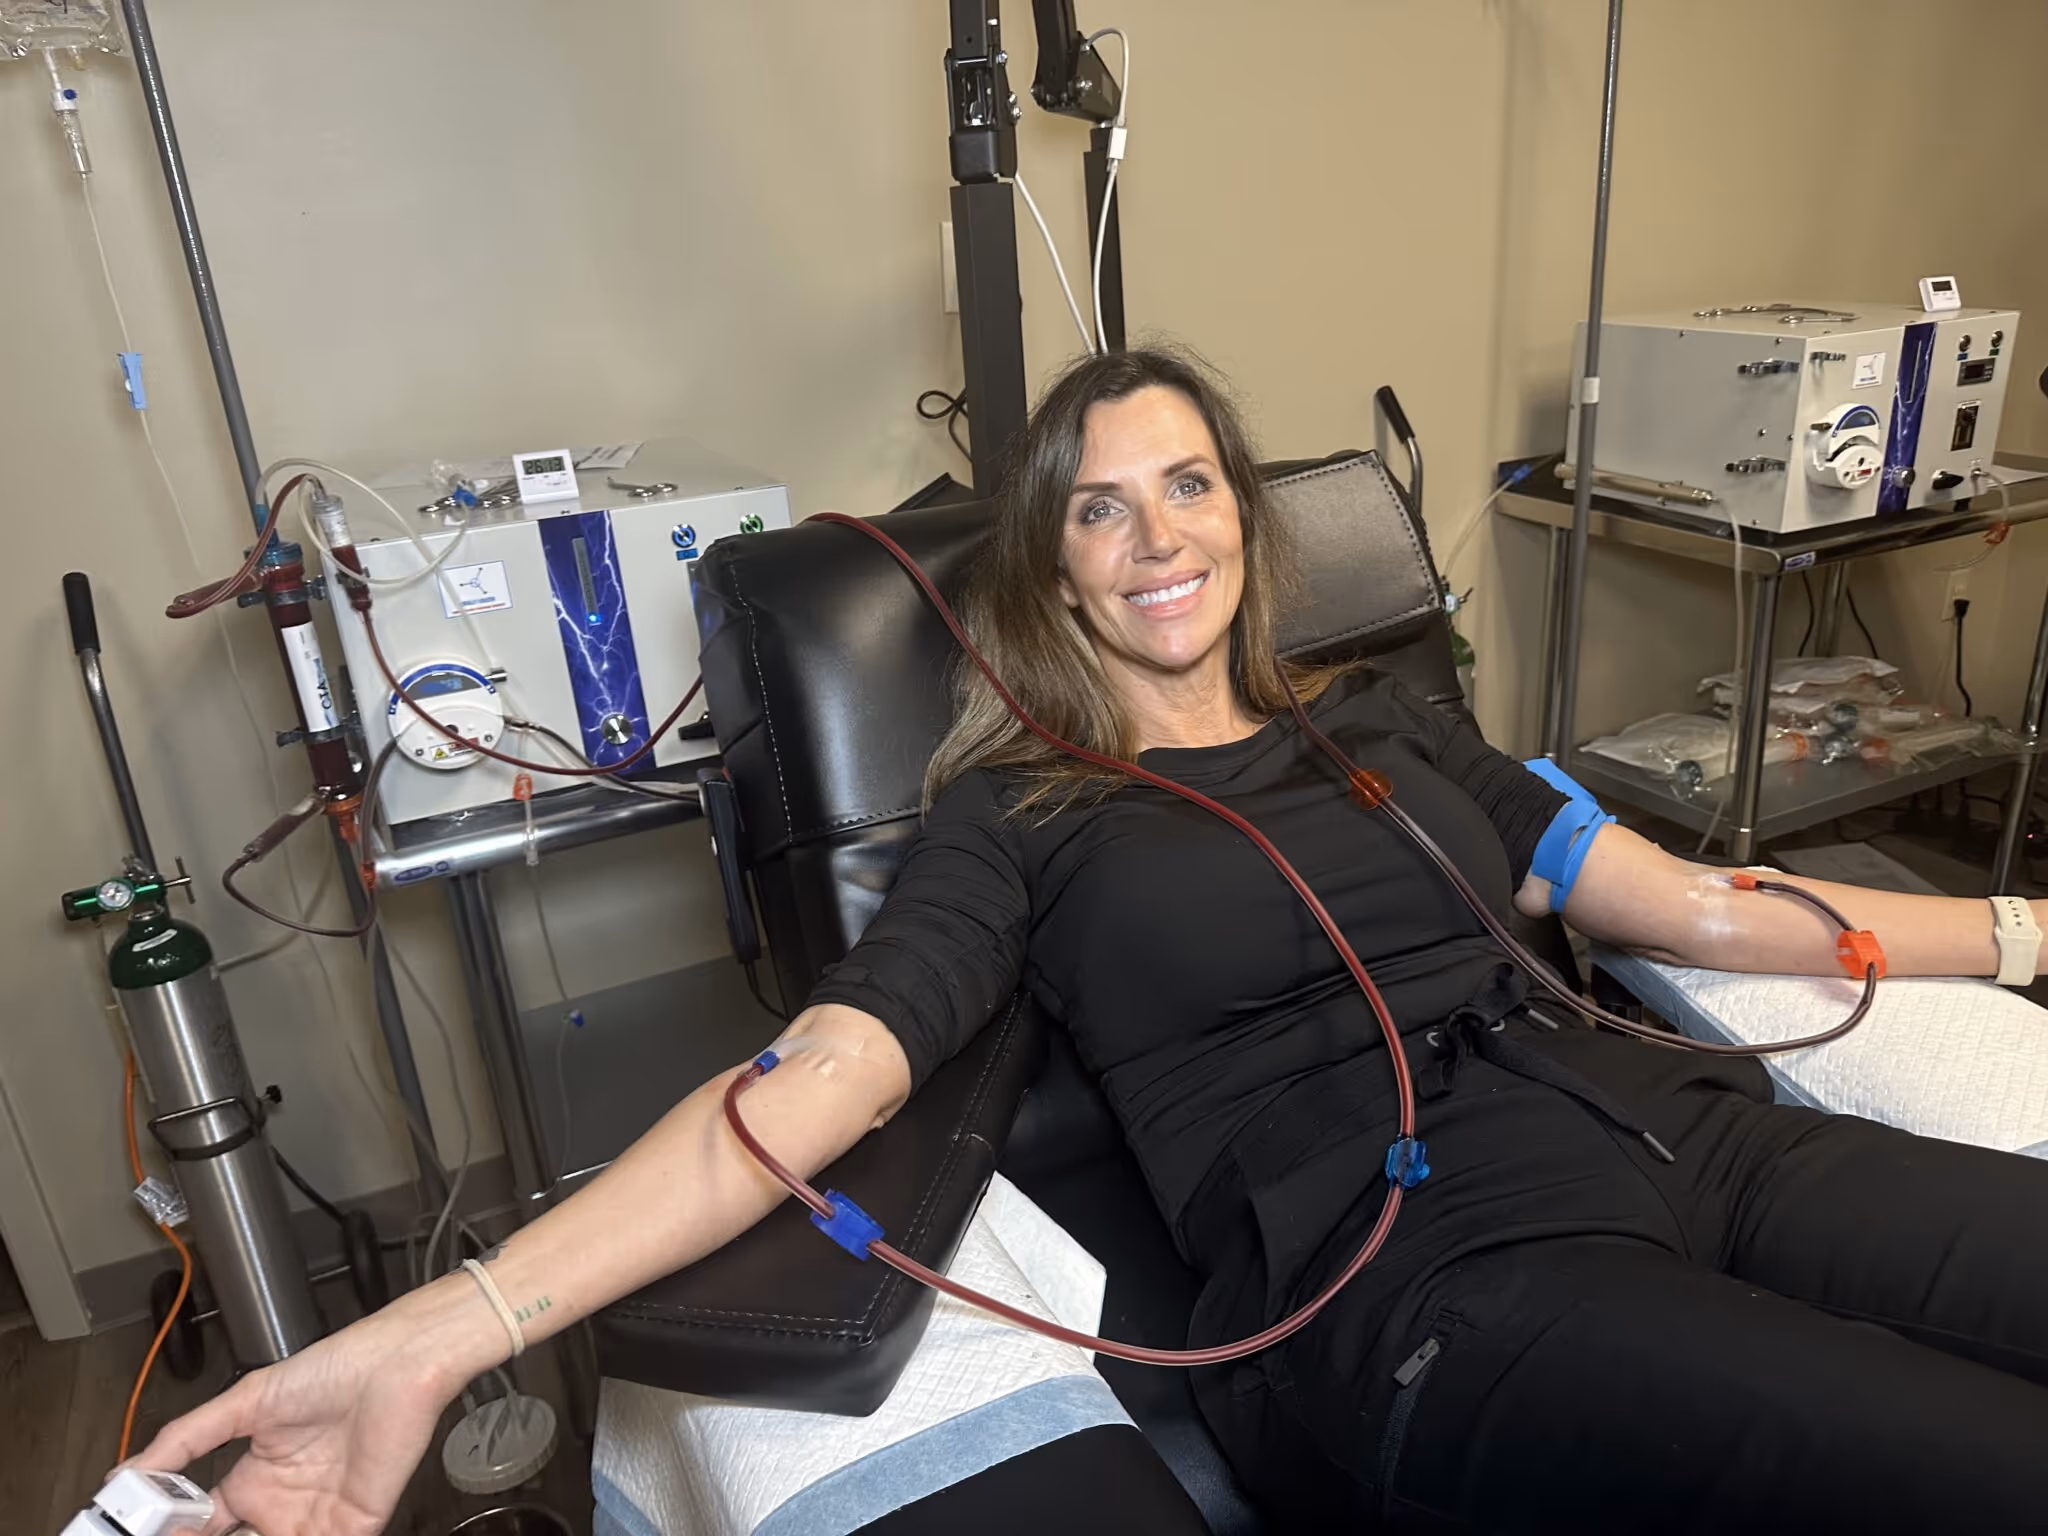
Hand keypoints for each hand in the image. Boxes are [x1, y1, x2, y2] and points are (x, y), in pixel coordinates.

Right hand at [128, 1276, 500, 1535]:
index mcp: (252, 1478)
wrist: (396, 1364)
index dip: (171, 1533)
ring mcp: (315, 1520)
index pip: (199, 1524)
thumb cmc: (335, 1369)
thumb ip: (187, 1439)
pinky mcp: (354, 1528)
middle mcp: (280, 1505)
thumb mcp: (247, 1401)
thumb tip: (128, 1470)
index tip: (141, 1533)